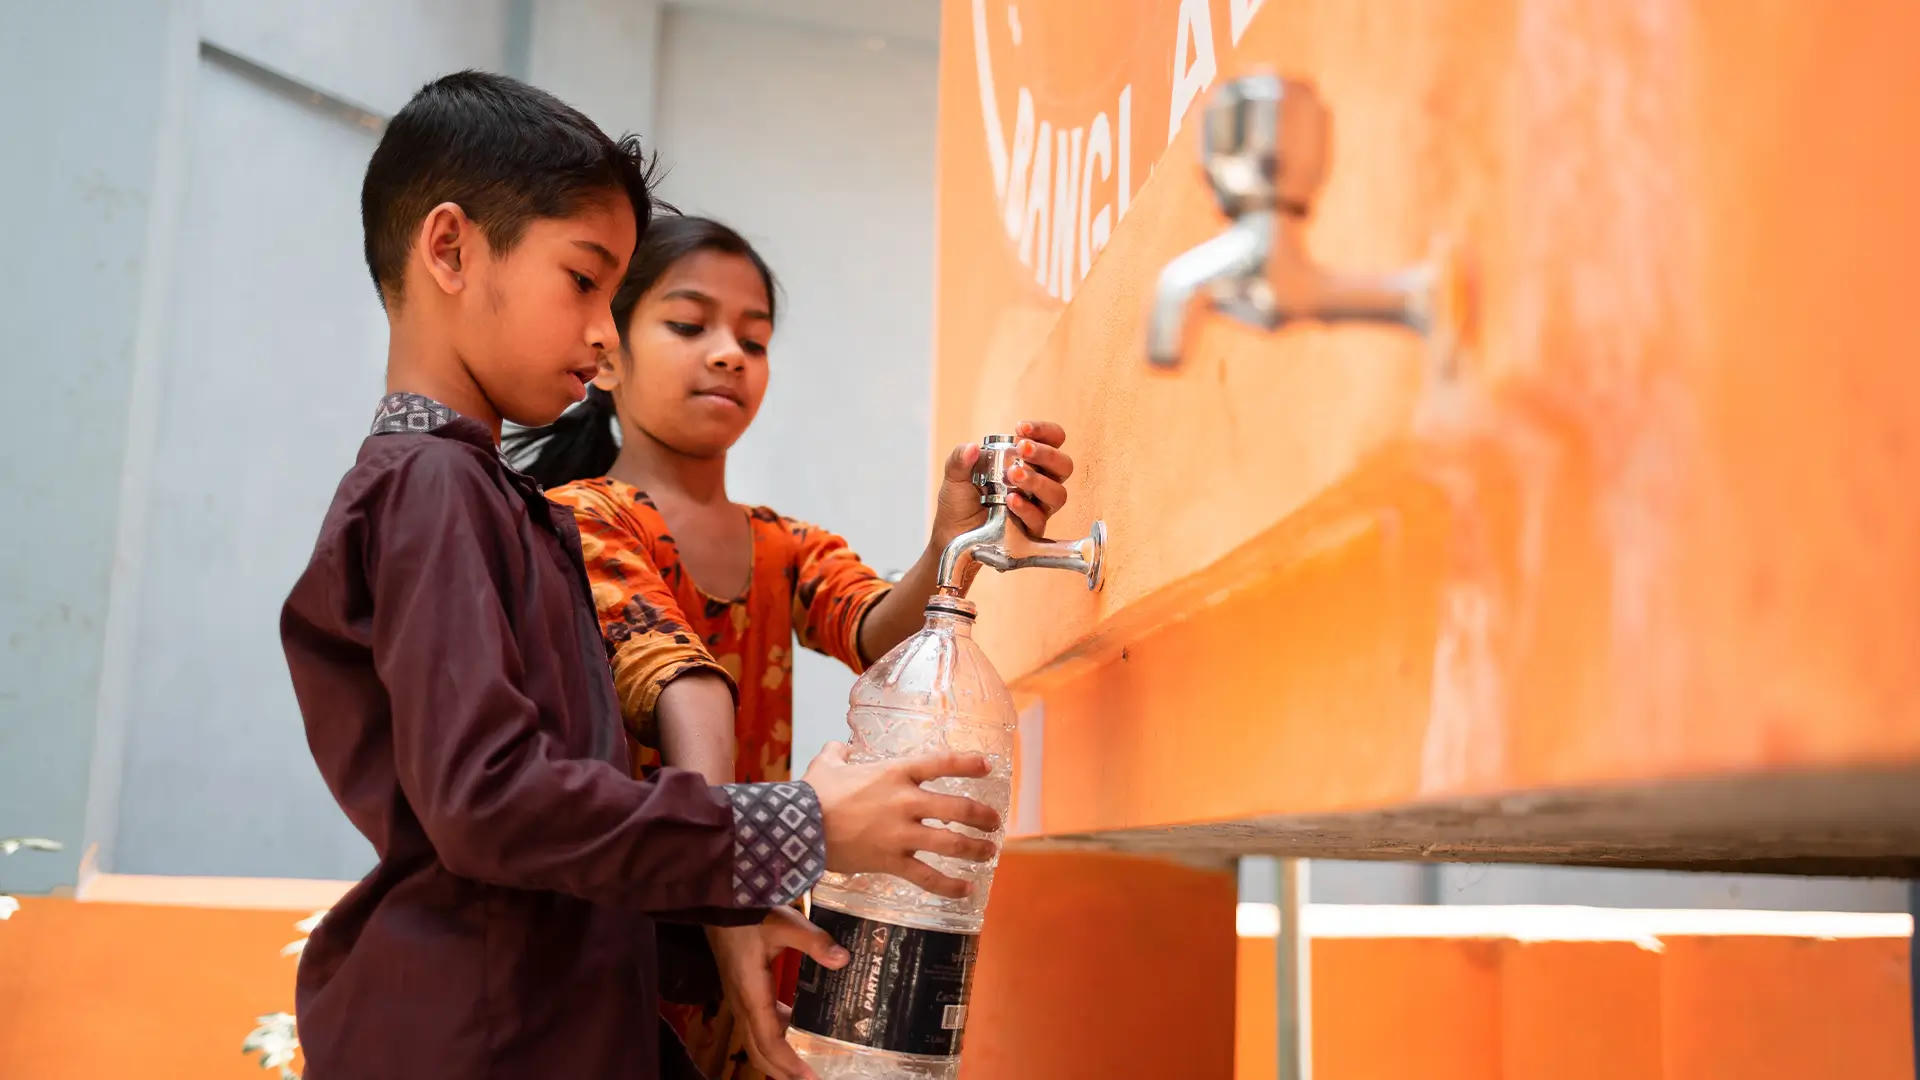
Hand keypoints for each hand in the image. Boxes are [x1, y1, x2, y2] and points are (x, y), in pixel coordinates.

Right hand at [709, 908, 847, 1079]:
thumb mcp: (785, 923)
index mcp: (752, 994)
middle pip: (759, 1050)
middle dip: (782, 1071)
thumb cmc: (748, 915)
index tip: (810, 1077)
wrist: (719, 903)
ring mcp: (740, 998)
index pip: (768, 1041)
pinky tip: (794, 1024)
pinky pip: (757, 1022)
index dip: (788, 1064)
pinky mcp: (742, 989)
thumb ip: (813, 941)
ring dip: (777, 1056)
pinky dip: (774, 1034)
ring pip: (756, 1039)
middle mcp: (743, 1003)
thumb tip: (842, 959)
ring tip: (804, 1064)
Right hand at [801, 742, 1001, 896]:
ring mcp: (901, 834)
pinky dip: (950, 886)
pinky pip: (928, 877)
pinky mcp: (892, 862)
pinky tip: (966, 890)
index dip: (969, 763)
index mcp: (894, 773)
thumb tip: (842, 747)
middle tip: (994, 822)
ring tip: (989, 852)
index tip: (988, 766)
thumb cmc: (813, 794)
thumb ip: (839, 753)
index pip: (942, 763)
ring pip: (951, 844)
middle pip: (958, 808)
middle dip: (982, 816)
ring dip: (976, 849)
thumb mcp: (827, 764)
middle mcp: (905, 802)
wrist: (798, 828)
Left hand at [933, 420, 1072, 548]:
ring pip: (1057, 493)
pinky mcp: (1030, 530)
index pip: (1052, 440)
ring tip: (1014, 475)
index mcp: (1027, 462)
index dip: (1044, 431)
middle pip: (1063, 465)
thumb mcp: (955, 476)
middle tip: (1022, 449)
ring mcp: (1037, 507)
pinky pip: (1039, 519)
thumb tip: (972, 448)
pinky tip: (1010, 500)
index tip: (1020, 428)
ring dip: (1038, 481)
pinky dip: (1026, 508)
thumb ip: (960, 459)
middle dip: (1046, 454)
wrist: (951, 535)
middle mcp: (1038, 482)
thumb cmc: (959, 503)